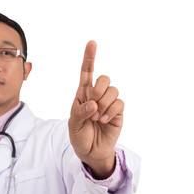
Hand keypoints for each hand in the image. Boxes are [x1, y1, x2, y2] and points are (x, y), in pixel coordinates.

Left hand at [68, 41, 123, 178]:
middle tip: (92, 105)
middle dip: (98, 90)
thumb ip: (80, 111)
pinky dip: (110, 112)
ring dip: (104, 104)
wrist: (90, 151)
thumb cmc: (79, 135)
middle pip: (104, 78)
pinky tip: (104, 120)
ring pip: (113, 90)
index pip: (87, 72)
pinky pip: (119, 103)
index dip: (89, 58)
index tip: (92, 43)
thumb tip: (94, 103)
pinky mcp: (118, 112)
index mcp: (83, 94)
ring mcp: (109, 103)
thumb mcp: (73, 123)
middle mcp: (97, 95)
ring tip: (96, 118)